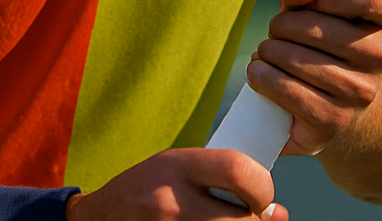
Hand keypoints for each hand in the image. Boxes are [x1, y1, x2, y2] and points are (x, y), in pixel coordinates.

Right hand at [66, 148, 288, 220]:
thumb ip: (225, 181)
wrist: (101, 219)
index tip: (260, 194)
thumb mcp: (180, 169)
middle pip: (242, 220)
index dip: (262, 187)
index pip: (239, 171)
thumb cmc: (148, 189)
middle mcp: (171, 201)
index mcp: (177, 167)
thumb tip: (280, 214)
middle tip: (249, 216)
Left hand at [247, 0, 381, 155]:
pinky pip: (288, 92)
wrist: (329, 92)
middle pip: (320, 29)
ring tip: (268, 52)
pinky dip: (263, 77)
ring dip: (269, 51)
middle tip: (276, 30)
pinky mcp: (333, 122)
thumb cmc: (316, 30)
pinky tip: (259, 71)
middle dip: (283, 24)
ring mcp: (361, 94)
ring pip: (298, 61)